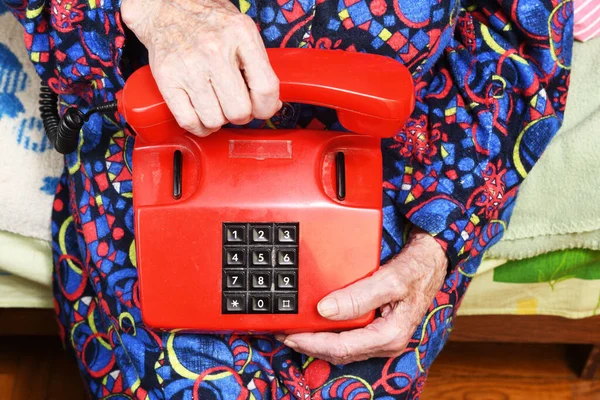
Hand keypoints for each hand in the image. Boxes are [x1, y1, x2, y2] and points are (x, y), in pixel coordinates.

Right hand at [121, 0, 280, 136]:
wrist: (166, 8)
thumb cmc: (209, 22)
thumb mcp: (242, 30)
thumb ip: (259, 65)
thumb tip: (271, 105)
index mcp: (241, 35)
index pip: (266, 88)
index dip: (267, 108)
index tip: (261, 109)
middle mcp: (215, 50)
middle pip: (239, 110)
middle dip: (241, 114)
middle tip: (235, 104)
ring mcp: (189, 66)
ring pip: (215, 120)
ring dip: (219, 120)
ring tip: (217, 106)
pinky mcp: (167, 78)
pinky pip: (189, 121)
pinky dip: (199, 126)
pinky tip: (202, 116)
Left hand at [276, 228, 447, 364]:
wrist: (431, 260)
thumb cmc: (416, 270)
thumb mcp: (389, 280)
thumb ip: (358, 296)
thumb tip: (325, 309)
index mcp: (389, 336)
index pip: (342, 347)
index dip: (312, 343)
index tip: (290, 334)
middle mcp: (384, 341)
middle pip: (339, 351)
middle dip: (309, 345)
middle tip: (283, 334)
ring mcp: (381, 336)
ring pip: (342, 347)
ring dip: (317, 342)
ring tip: (293, 332)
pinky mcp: (377, 328)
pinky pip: (348, 337)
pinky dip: (329, 334)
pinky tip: (316, 326)